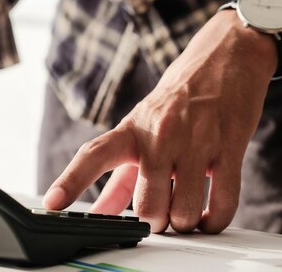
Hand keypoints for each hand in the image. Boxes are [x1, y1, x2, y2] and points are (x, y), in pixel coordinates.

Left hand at [42, 10, 276, 233]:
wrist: (224, 58)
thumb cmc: (177, 100)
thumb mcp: (141, 129)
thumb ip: (120, 176)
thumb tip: (100, 212)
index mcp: (132, 130)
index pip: (94, 155)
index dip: (70, 181)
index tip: (51, 204)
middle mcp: (159, 135)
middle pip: (147, 206)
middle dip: (154, 223)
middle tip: (160, 214)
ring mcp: (196, 141)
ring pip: (183, 212)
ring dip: (184, 223)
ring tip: (186, 211)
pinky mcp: (230, 147)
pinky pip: (222, 204)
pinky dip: (214, 221)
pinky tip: (208, 215)